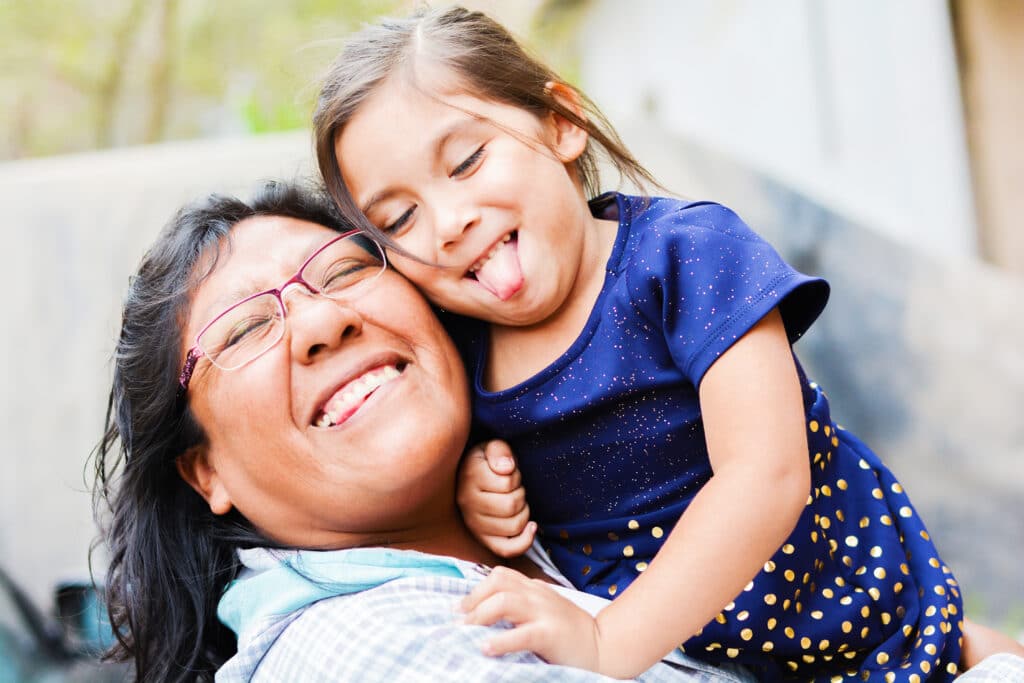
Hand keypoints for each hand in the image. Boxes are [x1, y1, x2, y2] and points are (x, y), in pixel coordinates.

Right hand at [456, 440, 535, 556]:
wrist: (470, 475)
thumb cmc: (487, 460)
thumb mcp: (492, 446)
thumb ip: (499, 450)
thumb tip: (506, 468)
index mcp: (468, 477)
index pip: (507, 482)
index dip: (515, 476)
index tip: (508, 472)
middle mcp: (467, 503)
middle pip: (512, 505)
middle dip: (520, 493)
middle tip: (514, 488)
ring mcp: (473, 524)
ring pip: (513, 525)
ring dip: (523, 512)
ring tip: (515, 501)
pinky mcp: (483, 539)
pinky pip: (506, 549)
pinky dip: (525, 540)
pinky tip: (531, 526)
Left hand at [460, 566, 601, 671]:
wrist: (606, 646)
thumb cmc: (572, 634)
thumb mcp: (546, 611)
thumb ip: (523, 606)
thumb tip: (488, 613)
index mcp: (536, 589)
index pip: (501, 576)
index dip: (476, 589)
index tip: (460, 608)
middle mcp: (538, 595)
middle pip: (498, 581)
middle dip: (473, 599)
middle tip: (458, 619)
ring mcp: (545, 612)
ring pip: (504, 601)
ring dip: (480, 615)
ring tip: (466, 631)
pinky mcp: (550, 634)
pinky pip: (521, 634)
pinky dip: (500, 641)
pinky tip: (486, 648)